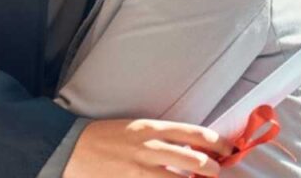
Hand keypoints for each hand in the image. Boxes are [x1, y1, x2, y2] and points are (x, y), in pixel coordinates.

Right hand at [64, 118, 230, 176]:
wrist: (71, 148)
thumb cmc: (107, 137)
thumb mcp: (137, 128)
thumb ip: (165, 137)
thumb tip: (194, 150)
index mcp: (151, 128)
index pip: (196, 134)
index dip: (219, 144)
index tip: (230, 150)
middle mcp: (149, 149)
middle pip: (195, 162)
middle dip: (213, 171)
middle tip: (216, 173)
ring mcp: (140, 171)